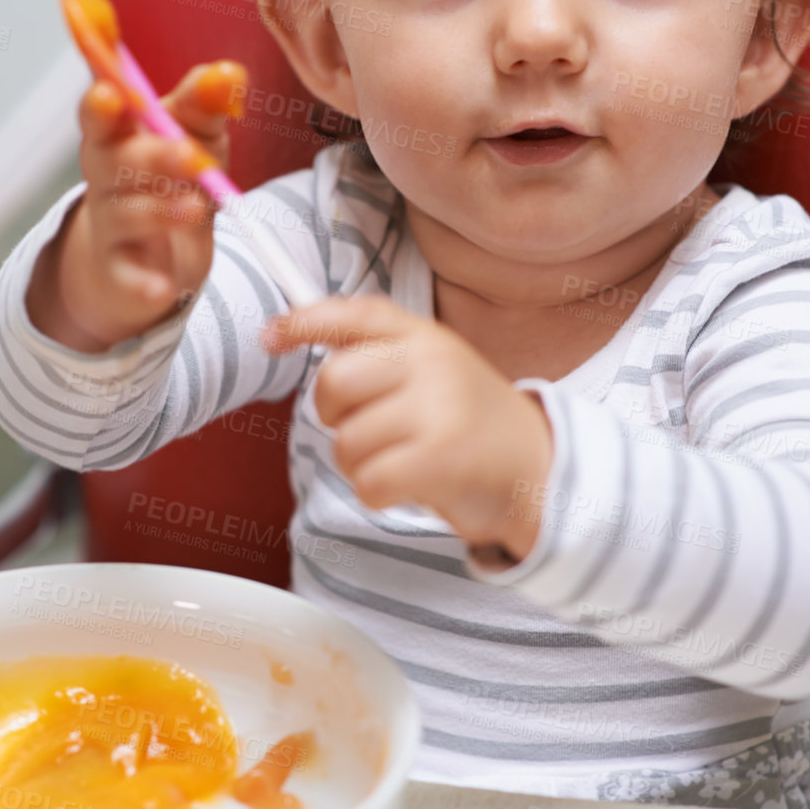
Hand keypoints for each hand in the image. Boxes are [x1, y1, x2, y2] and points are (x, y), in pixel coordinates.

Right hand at [26, 61, 245, 352]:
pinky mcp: (122, 269)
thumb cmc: (170, 176)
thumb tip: (228, 74)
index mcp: (117, 132)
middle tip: (191, 154)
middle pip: (117, 160)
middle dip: (153, 156)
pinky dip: (143, 282)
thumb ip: (206, 104)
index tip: (111, 92)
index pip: (103, 110)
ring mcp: (111, 223)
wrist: (152, 252)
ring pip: (128, 214)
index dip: (103, 100)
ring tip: (197, 207)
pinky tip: (161, 287)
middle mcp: (104, 174)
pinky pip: (129, 276)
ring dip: (161, 211)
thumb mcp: (193, 134)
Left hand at [261, 294, 553, 561]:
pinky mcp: (439, 459)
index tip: (270, 334)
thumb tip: (282, 329)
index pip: (356, 315)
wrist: (539, 469)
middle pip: (334, 382)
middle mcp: (431, 363)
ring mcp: (437, 409)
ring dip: (361, 464)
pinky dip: (378, 493)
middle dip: (336, 416)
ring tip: (402, 460)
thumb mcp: (434, 369)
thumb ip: (375, 350)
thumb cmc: (470, 422)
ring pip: (346, 442)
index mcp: (425, 337)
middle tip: (372, 429)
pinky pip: (367, 481)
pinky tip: (410, 485)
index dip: (305, 321)